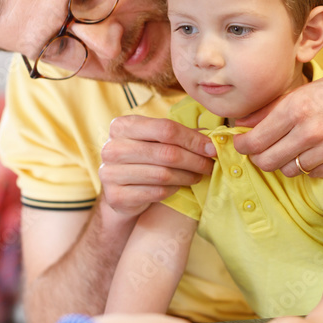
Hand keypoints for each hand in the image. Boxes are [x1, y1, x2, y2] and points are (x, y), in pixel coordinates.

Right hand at [99, 115, 215, 216]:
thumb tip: (212, 136)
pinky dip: (173, 190)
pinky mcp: (116, 196)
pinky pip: (156, 192)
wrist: (120, 191)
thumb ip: (180, 135)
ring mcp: (110, 173)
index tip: (211, 148)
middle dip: (194, 160)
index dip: (193, 139)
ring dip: (187, 176)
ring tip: (197, 176)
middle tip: (209, 165)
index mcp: (122, 126)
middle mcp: (112, 147)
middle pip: (166, 153)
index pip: (165, 128)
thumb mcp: (155, 141)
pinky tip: (179, 187)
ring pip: (163, 174)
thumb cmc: (143, 160)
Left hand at [232, 64, 322, 177]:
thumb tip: (242, 123)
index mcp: (297, 108)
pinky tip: (315, 152)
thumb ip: (271, 109)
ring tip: (294, 149)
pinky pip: (314, 174)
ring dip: (287, 162)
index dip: (243, 146)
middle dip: (260, 158)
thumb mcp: (304, 90)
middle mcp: (312, 129)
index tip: (241, 145)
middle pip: (268, 161)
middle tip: (261, 152)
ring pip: (290, 170)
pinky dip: (310, 167)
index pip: (256, 140)